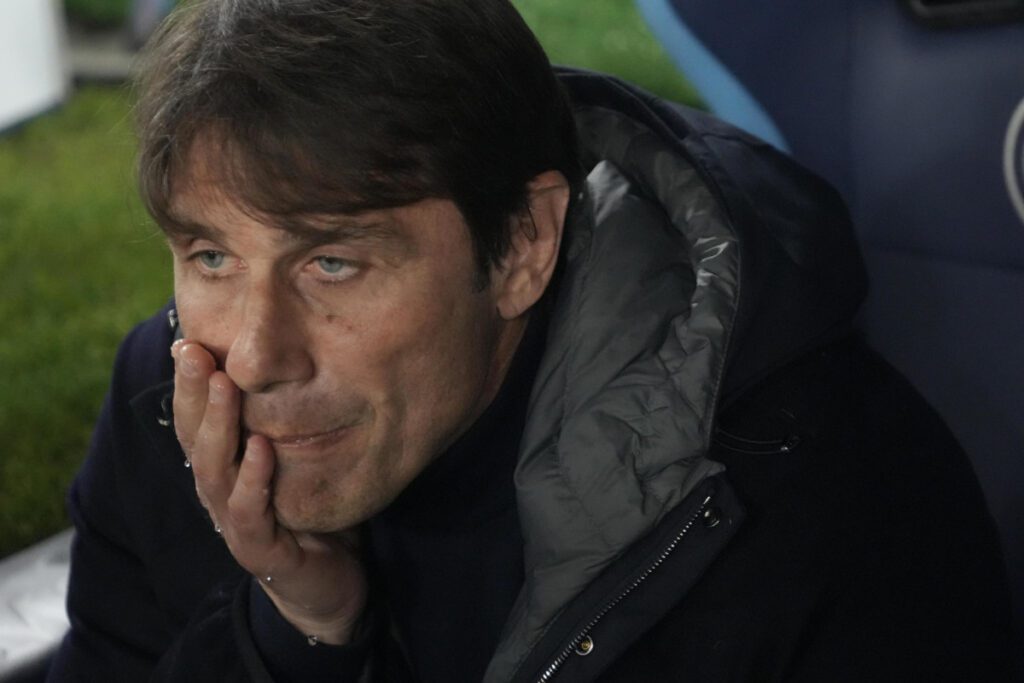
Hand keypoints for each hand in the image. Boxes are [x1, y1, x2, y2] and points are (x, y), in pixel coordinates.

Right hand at [171, 339, 367, 643]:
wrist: (328, 584)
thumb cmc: (309, 512)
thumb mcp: (296, 458)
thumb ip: (284, 419)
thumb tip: (291, 361)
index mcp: (225, 467)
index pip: (198, 418)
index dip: (190, 381)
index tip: (189, 338)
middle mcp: (220, 491)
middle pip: (196, 436)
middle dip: (192, 392)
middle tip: (192, 349)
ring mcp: (235, 521)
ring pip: (214, 469)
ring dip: (217, 425)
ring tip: (223, 385)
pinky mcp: (259, 549)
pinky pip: (248, 511)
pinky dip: (253, 478)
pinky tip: (261, 448)